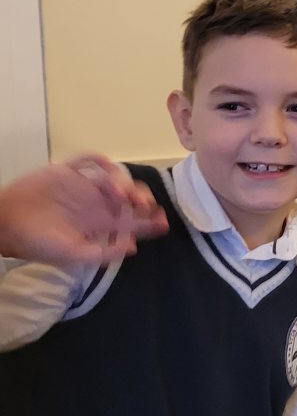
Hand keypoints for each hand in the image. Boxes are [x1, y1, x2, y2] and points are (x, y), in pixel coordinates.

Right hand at [0, 155, 167, 264]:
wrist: (5, 226)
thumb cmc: (37, 243)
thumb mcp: (72, 255)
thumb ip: (102, 254)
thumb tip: (133, 247)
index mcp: (101, 224)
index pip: (133, 221)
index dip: (151, 221)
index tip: (163, 222)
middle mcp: (96, 204)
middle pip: (130, 196)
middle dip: (142, 200)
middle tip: (144, 206)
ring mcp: (82, 186)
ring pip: (114, 178)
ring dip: (123, 183)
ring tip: (122, 194)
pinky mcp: (66, 172)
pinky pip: (87, 160)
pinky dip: (99, 160)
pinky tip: (107, 168)